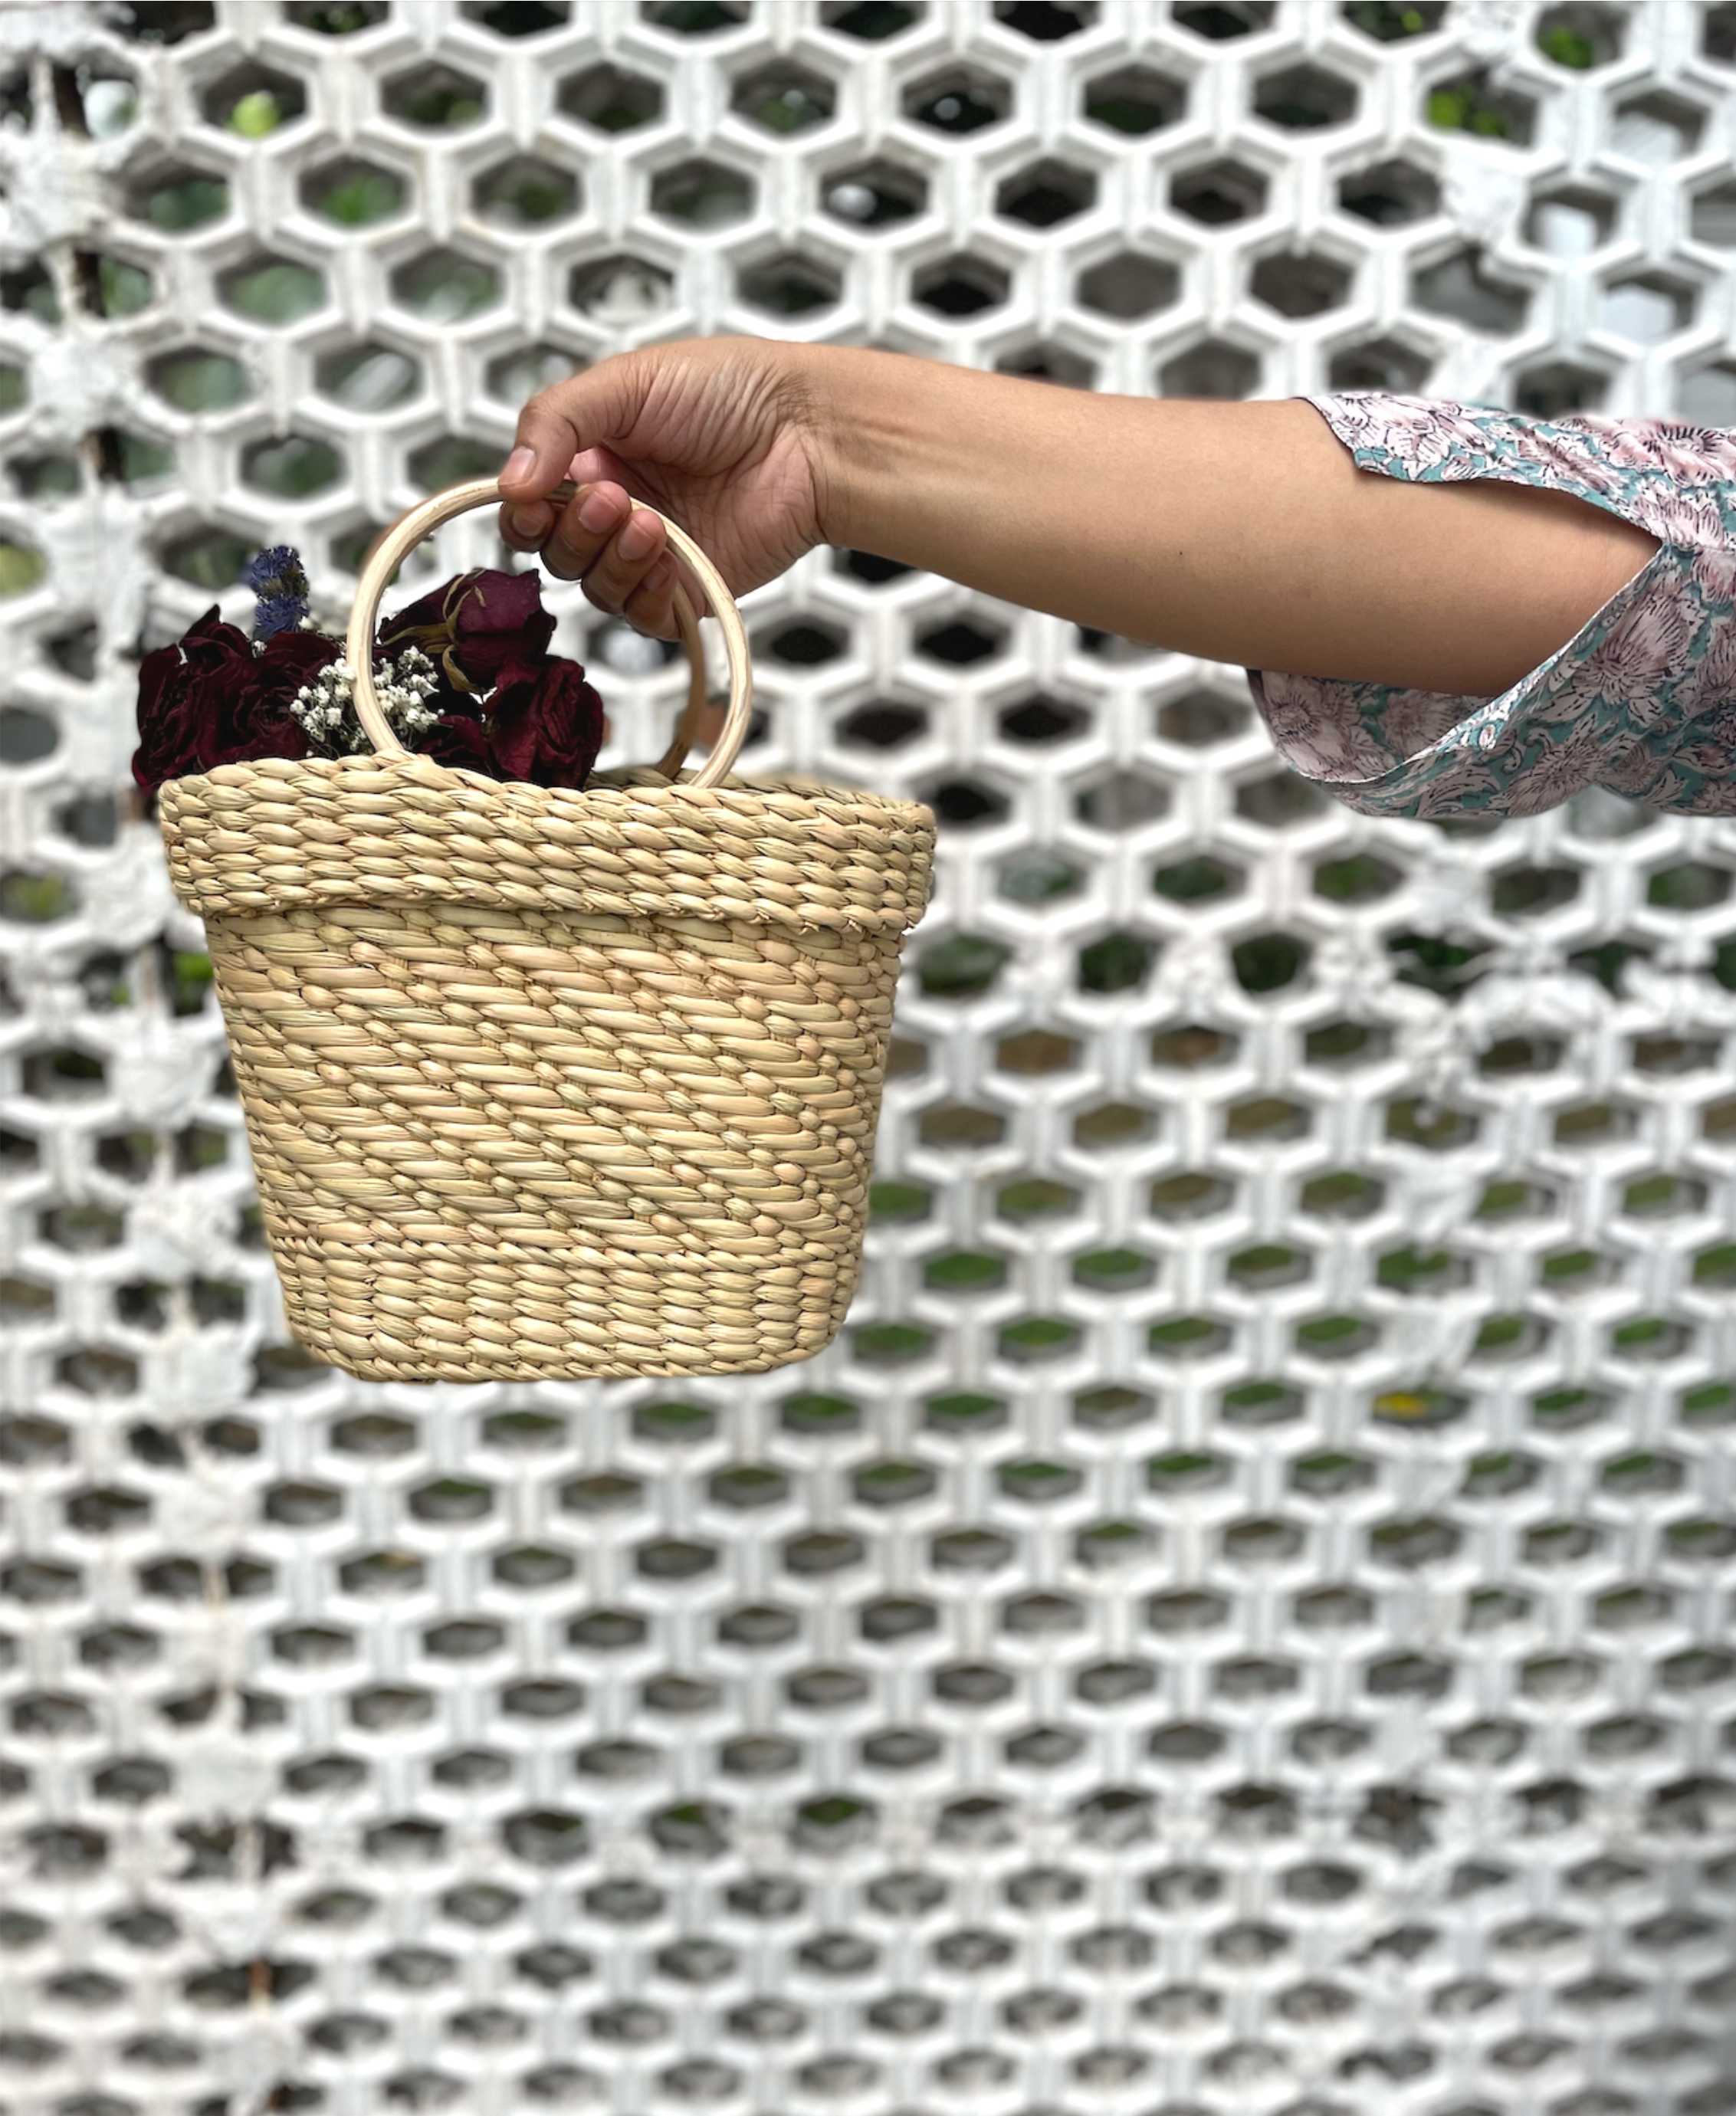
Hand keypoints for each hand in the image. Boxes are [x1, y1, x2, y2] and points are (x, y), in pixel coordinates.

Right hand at [496, 334, 833, 642]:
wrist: (806, 432)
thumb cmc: (728, 391)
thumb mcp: (625, 383)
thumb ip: (554, 423)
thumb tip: (506, 484)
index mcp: (592, 457)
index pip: (528, 504)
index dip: (522, 510)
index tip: (532, 499)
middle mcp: (615, 509)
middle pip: (554, 551)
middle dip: (573, 530)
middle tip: (612, 497)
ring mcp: (651, 556)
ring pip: (593, 587)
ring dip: (610, 557)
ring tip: (650, 520)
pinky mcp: (688, 592)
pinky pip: (641, 617)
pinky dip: (642, 591)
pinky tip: (667, 554)